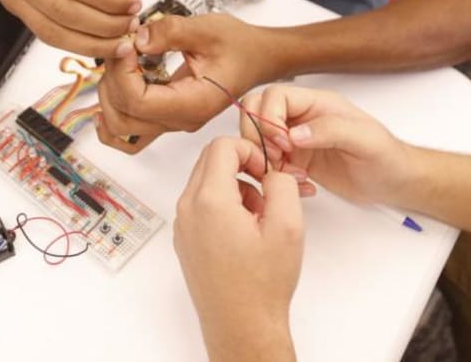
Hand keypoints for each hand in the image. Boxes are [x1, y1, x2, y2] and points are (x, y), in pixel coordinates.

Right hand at [0, 0, 141, 56]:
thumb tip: (110, 8)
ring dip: (89, 44)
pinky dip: (72, 41)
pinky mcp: (10, 5)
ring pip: (51, 32)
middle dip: (103, 27)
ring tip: (117, 43)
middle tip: (129, 28)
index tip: (132, 6)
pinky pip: (43, 31)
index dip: (108, 1)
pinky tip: (94, 42)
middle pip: (63, 13)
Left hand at [95, 13, 284, 152]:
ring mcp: (172, 122)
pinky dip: (112, 114)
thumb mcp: (208, 28)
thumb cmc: (240, 46)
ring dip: (109, 95)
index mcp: (194, 103)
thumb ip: (170, 31)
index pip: (139, 102)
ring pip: (120, 128)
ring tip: (121, 63)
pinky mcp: (166, 116)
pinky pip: (129, 130)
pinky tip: (113, 88)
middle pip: (123, 119)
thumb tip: (137, 39)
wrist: (258, 58)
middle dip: (111, 82)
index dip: (122, 73)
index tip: (125, 45)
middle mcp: (181, 120)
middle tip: (121, 50)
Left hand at [174, 137, 300, 361]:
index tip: (267, 172)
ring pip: (205, 181)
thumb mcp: (287, 225)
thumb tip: (271, 171)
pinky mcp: (185, 238)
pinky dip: (224, 204)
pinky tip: (246, 230)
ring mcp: (183, 224)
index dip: (250, 150)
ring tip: (261, 216)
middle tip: (268, 189)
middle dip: (242, 166)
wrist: (241, 326)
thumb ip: (281, 184)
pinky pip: (201, 204)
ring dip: (235, 187)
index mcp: (209, 199)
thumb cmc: (262, 283)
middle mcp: (188, 208)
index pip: (222, 146)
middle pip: (210, 160)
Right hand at [241, 85, 412, 204]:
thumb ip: (331, 130)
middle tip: (276, 158)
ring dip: (264, 156)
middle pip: (257, 110)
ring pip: (258, 135)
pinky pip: (268, 160)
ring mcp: (295, 137)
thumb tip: (293, 133)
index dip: (269, 117)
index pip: (275, 96)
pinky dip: (274, 174)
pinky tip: (300, 184)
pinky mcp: (294, 159)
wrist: (394, 183)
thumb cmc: (387, 158)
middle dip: (258, 135)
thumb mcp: (365, 140)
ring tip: (288, 173)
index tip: (284, 143)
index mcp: (317, 103)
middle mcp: (302, 116)